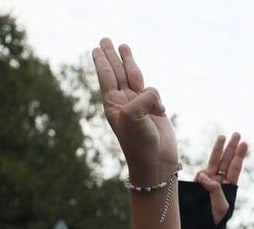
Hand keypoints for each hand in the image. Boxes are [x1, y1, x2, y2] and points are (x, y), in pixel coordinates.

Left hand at [92, 39, 177, 182]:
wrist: (154, 163)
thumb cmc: (139, 142)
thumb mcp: (135, 115)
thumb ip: (144, 97)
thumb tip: (157, 99)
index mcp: (113, 103)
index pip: (107, 75)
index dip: (102, 60)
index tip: (97, 48)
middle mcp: (125, 102)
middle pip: (116, 71)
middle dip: (111, 55)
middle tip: (104, 40)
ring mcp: (140, 106)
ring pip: (133, 77)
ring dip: (127, 61)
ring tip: (123, 46)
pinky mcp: (155, 112)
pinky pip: (152, 92)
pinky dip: (150, 88)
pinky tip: (146, 86)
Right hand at [196, 132, 247, 223]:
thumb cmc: (214, 220)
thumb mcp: (221, 206)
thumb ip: (215, 189)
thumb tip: (204, 175)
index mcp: (229, 188)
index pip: (235, 168)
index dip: (239, 156)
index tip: (244, 143)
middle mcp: (219, 183)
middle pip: (227, 161)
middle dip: (231, 148)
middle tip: (237, 134)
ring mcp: (207, 182)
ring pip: (214, 163)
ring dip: (219, 150)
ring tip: (223, 136)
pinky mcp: (196, 185)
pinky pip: (200, 175)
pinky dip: (202, 174)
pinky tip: (202, 180)